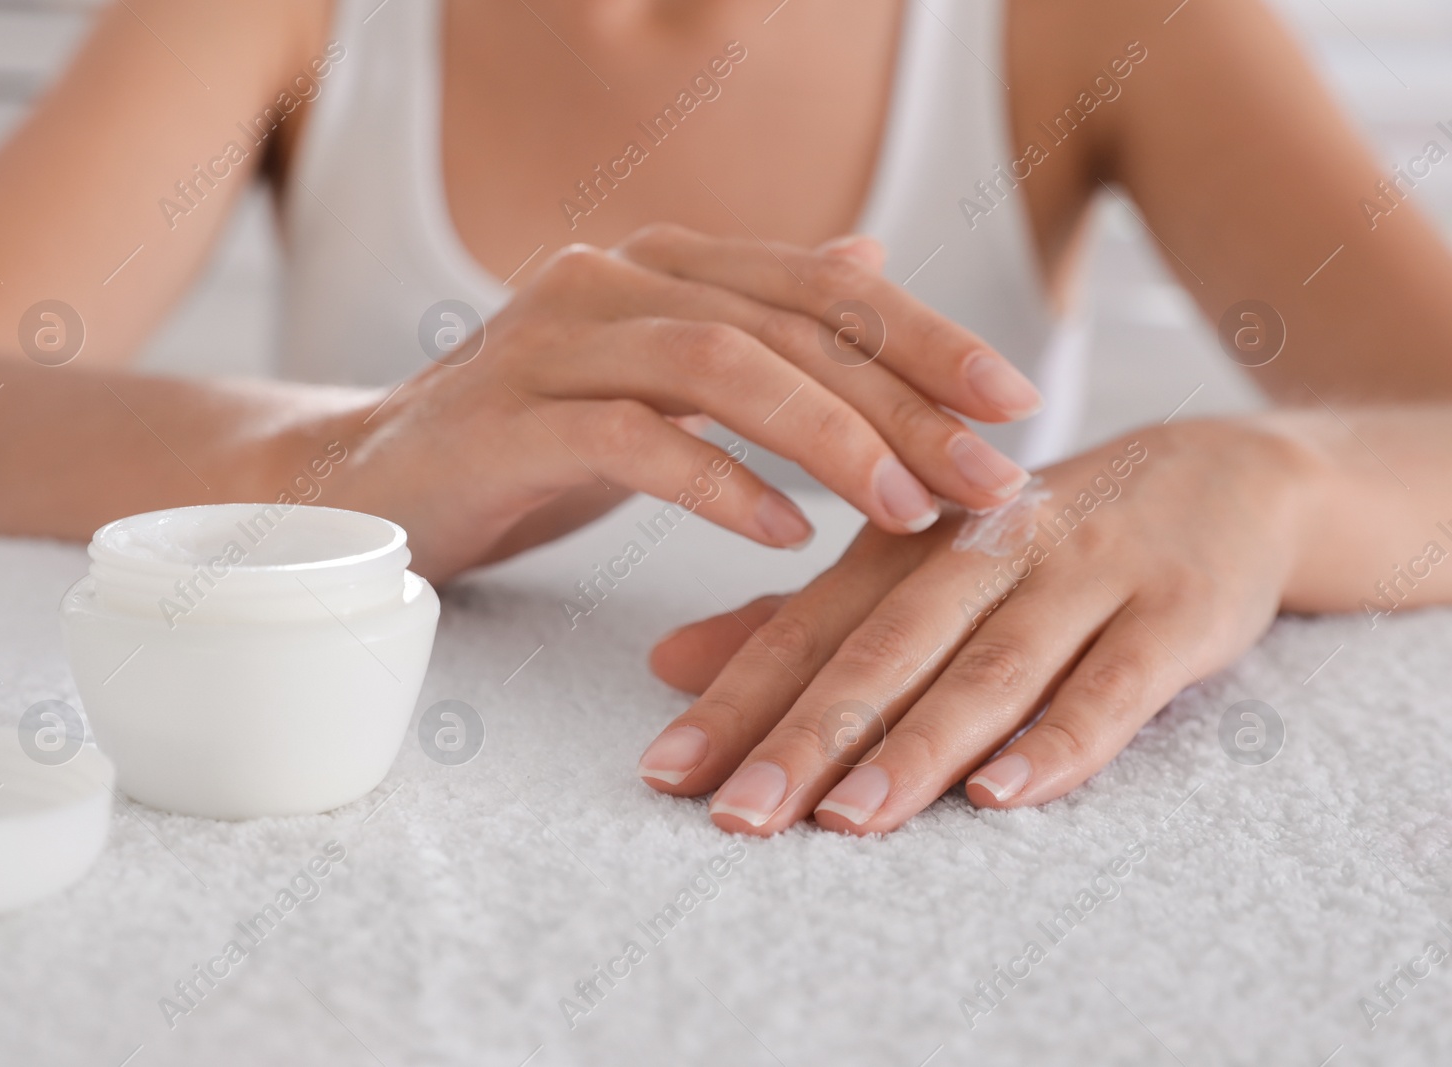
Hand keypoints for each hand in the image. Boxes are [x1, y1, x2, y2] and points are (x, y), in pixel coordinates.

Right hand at [333, 225, 1040, 580]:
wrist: (372, 486)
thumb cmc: (533, 440)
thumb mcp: (661, 378)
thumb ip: (760, 321)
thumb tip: (871, 259)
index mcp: (660, 267)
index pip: (819, 287)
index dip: (926, 337)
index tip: (1015, 402)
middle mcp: (609, 280)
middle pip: (787, 322)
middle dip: (905, 400)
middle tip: (991, 478)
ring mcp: (549, 341)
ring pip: (718, 364)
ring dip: (828, 437)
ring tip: (905, 509)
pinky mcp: (504, 419)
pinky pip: (631, 439)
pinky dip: (718, 482)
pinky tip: (784, 533)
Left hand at [636, 418, 1320, 833]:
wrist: (1224, 475)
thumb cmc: (1041, 541)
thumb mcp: (917, 563)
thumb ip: (802, 620)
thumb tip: (665, 664)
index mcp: (910, 542)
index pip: (807, 629)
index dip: (734, 699)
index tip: (663, 773)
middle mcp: (986, 553)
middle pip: (883, 651)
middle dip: (804, 736)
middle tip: (736, 814)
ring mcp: (1084, 579)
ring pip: (987, 670)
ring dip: (914, 748)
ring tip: (846, 818)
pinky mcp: (1176, 613)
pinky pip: (1113, 687)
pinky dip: (1058, 742)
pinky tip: (1001, 796)